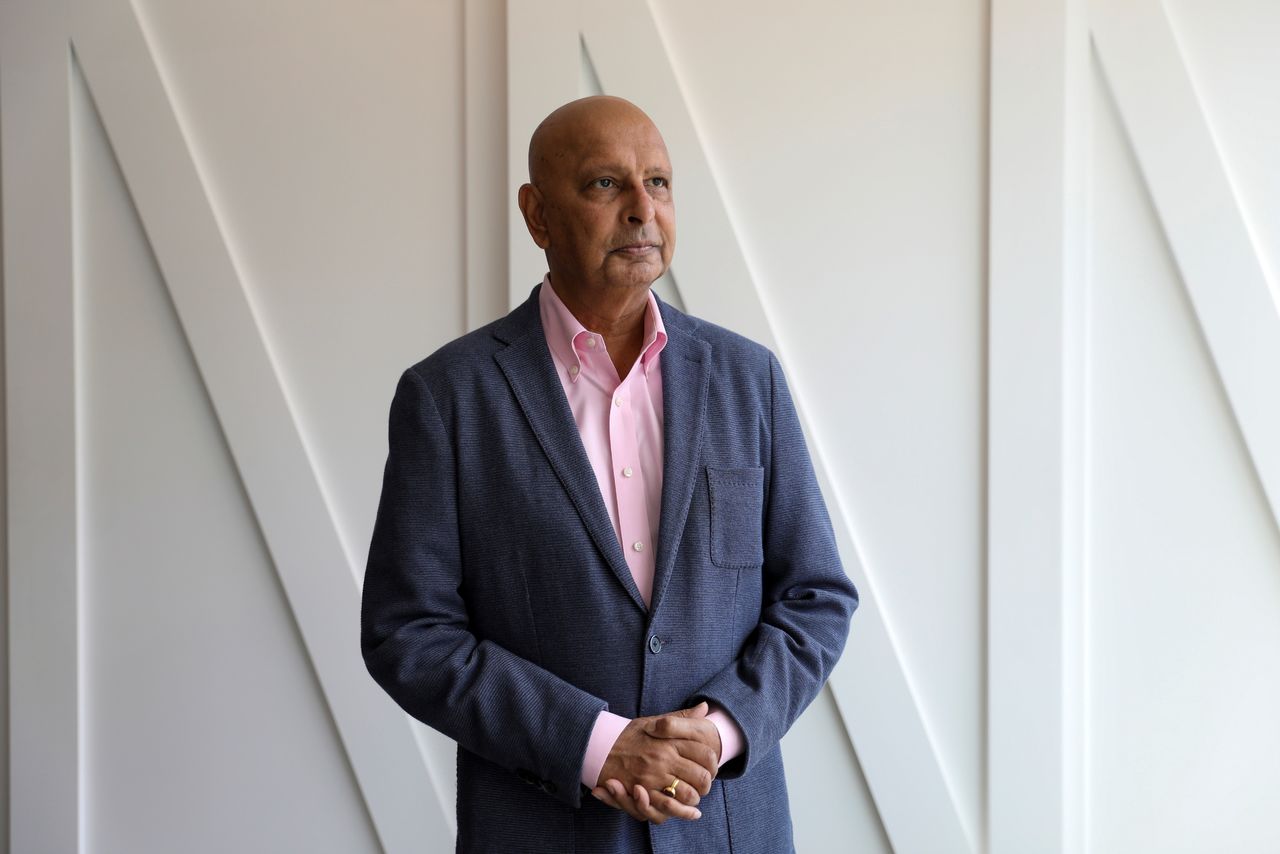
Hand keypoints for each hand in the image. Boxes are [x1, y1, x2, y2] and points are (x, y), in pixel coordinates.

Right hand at [590, 701, 721, 823]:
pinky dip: (683, 811)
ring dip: (695, 797)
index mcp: (669, 740)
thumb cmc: (629, 734)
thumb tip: (705, 707)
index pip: (705, 753)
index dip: (713, 762)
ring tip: (696, 795)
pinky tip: (691, 810)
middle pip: (701, 776)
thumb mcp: (654, 721)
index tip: (711, 766)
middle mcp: (663, 757)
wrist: (598, 746)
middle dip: (708, 782)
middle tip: (706, 783)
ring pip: (688, 793)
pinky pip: (669, 805)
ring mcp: (653, 775)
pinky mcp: (643, 790)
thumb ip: (681, 717)